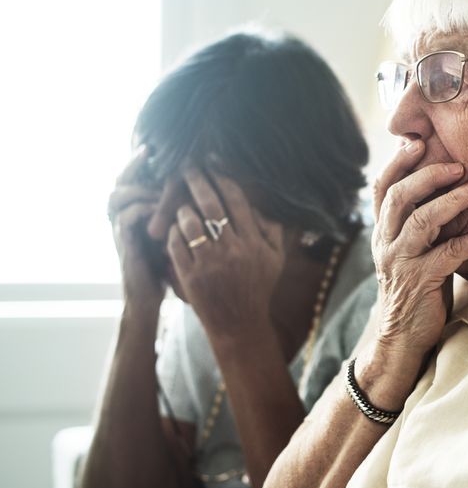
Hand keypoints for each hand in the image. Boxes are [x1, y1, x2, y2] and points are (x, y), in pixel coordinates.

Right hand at [107, 146, 166, 306]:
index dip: (140, 161)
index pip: (132, 178)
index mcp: (134, 212)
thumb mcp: (174, 234)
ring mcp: (121, 230)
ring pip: (119, 194)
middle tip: (150, 152)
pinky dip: (144, 207)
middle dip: (135, 165)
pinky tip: (160, 206)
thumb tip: (202, 190)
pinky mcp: (125, 244)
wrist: (149, 299)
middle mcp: (123, 217)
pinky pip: (127, 217)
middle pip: (120, 180)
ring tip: (162, 183)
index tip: (156, 146)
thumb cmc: (165, 267)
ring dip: (142, 186)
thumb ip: (179, 213)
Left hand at [167, 169, 284, 344]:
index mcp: (254, 243)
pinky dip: (172, 231)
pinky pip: (176, 243)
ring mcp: (209, 262)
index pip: (237, 201)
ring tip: (180, 201)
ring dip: (182, 207)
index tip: (214, 163)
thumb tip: (264, 205)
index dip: (224, 178)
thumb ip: (273, 231)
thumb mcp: (275, 260)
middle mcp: (232, 250)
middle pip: (211, 205)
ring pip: (190, 222)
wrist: (239, 324)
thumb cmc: (257, 289)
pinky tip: (173, 227)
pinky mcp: (190, 275)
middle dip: (197, 181)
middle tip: (187, 167)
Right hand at [364, 140, 467, 398]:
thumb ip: (421, 222)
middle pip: (399, 196)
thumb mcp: (412, 251)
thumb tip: (450, 187)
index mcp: (383, 231)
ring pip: (422, 221)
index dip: (398, 162)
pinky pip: (450, 254)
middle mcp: (387, 242)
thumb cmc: (416, 288)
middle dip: (429, 175)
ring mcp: (401, 262)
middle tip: (459, 163)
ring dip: (453, 200)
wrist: (402, 339)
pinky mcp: (421, 282)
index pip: (381, 187)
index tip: (418, 140)